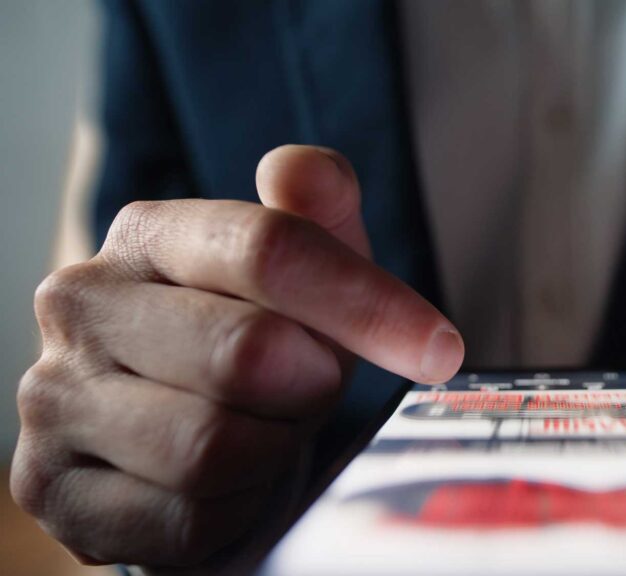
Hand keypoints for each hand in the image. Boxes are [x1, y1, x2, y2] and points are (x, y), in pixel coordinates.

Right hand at [11, 145, 464, 567]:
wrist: (190, 440)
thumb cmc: (262, 349)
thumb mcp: (307, 279)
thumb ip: (317, 217)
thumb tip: (307, 171)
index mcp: (147, 234)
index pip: (268, 249)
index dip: (366, 303)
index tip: (438, 348)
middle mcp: (83, 304)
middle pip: (246, 352)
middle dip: (309, 386)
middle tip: (310, 390)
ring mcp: (57, 401)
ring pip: (211, 446)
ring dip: (271, 450)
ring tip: (265, 432)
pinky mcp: (58, 492)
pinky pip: (186, 517)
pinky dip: (235, 510)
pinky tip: (229, 485)